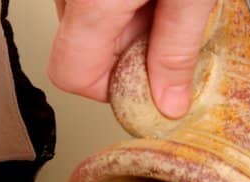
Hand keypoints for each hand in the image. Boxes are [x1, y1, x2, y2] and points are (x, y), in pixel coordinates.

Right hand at [48, 0, 215, 114]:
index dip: (111, 87)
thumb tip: (170, 102)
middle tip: (164, 27)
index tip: (148, 80)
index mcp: (92, 1)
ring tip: (157, 1)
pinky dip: (115, 3)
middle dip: (123, 53)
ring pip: (82, 22)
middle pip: (78, 48)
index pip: (72, 76)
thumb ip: (177, 50)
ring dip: (119, 25)